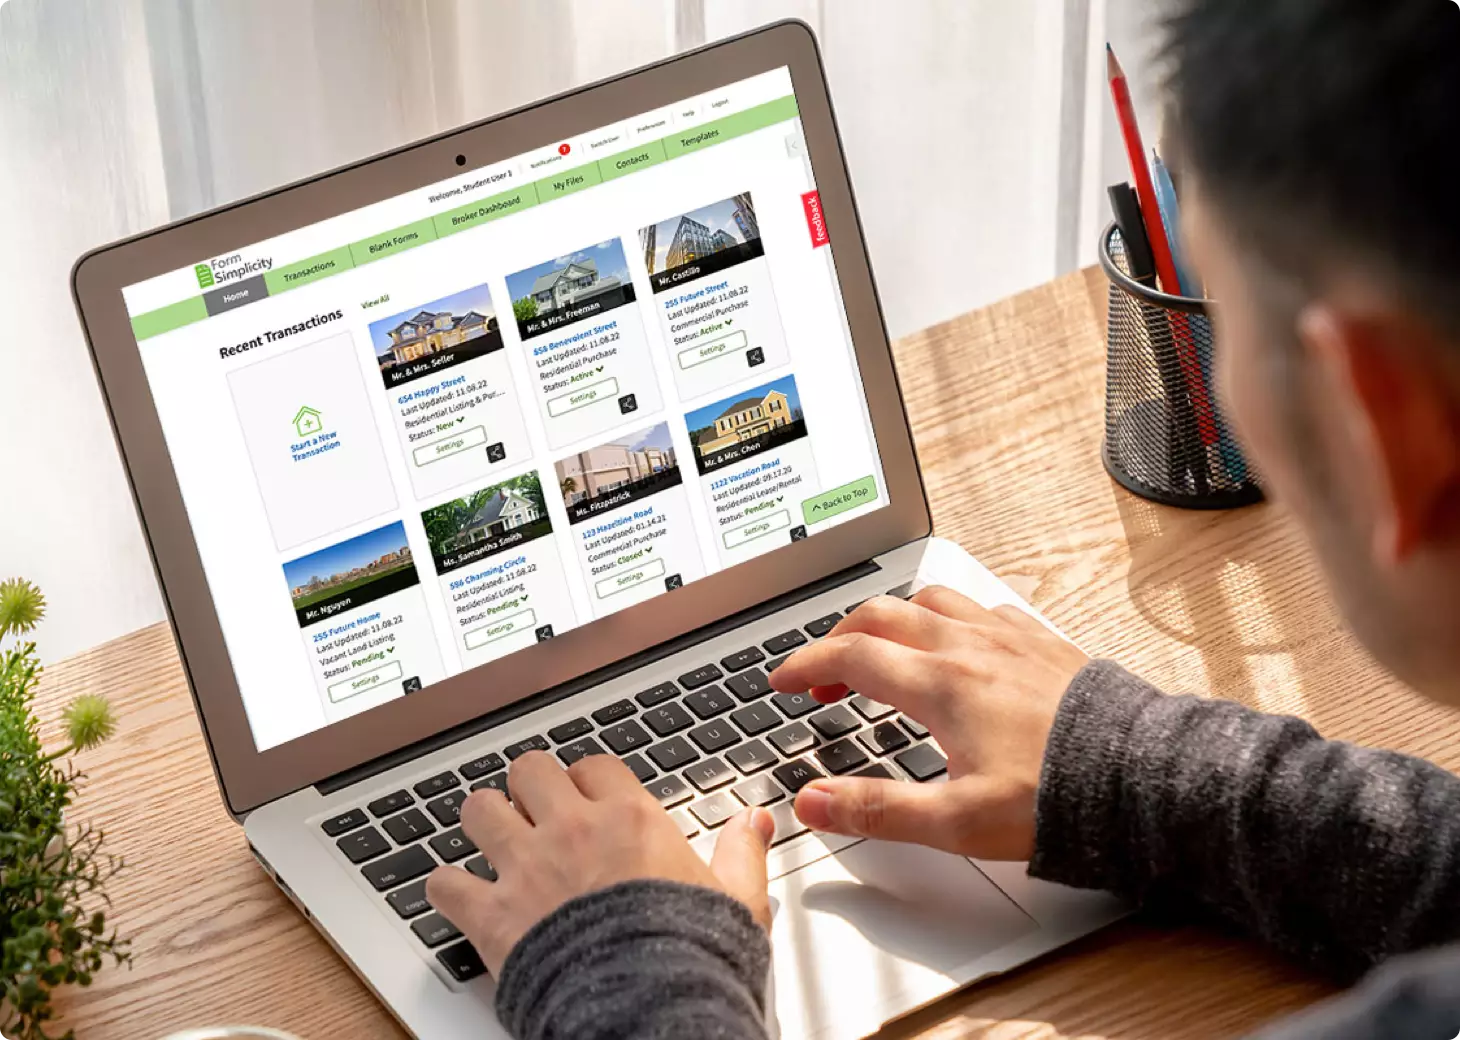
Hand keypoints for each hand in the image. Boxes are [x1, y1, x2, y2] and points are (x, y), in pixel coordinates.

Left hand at [425, 751, 774, 975]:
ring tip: (492, 839)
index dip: (587, 780)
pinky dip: (446, 888)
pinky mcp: (491, 913)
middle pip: (530, 770)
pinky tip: (458, 894)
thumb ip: (741, 854)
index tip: (589, 797)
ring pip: (479, 809)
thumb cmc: (691, 959)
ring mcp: (526, 867)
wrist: (649, 1009)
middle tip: (536, 810)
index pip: (594, 766)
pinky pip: (443, 882)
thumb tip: (753, 821)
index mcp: (630, 820)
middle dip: (529, 788)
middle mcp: (572, 830)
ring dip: (483, 823)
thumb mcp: (737, 901)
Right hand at [769, 586, 1087, 859]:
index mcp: (941, 685)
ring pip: (932, 599)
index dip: (805, 662)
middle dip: (840, 636)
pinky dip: (950, 617)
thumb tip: (813, 802)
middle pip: (882, 615)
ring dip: (893, 617)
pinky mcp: (1042, 641)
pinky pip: (982, 608)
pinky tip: (957, 643)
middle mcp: (970, 648)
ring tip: (883, 648)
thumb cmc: (1059, 799)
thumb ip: (877, 809)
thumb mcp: (956, 822)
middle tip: (822, 671)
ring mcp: (1008, 638)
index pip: (851, 655)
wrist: (1142, 778)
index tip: (782, 680)